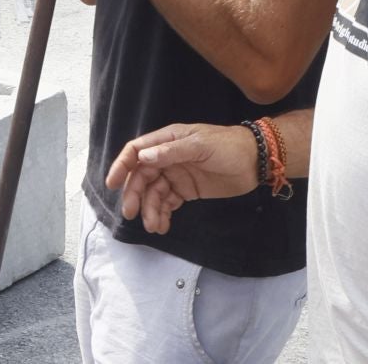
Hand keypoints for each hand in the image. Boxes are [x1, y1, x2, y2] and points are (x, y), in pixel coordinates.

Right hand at [105, 124, 259, 234]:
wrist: (256, 161)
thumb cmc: (228, 146)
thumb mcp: (200, 145)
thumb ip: (171, 152)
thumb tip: (142, 158)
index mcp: (167, 140)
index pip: (136, 151)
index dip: (121, 166)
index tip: (112, 184)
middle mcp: (167, 157)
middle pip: (142, 176)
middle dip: (135, 195)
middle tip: (132, 214)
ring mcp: (176, 175)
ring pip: (153, 193)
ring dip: (150, 209)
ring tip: (153, 226)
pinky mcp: (186, 190)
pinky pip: (167, 202)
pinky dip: (162, 214)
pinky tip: (162, 226)